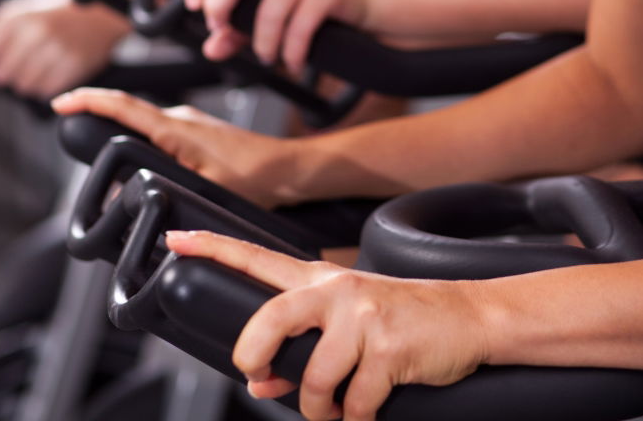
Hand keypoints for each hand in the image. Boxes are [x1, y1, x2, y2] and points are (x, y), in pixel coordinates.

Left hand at [0, 0, 128, 97]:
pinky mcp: (75, 64)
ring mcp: (58, 49)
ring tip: (37, 71)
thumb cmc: (57, 16)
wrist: (101, 13)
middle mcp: (39, 32)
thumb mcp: (24, 12)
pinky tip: (51, 75)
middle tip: (19, 69)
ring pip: (25, 85)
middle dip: (9, 76)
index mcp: (21, 17)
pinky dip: (45, 87)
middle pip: (5, 74)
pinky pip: (47, 90)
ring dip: (27, 83)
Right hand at [51, 87, 297, 206]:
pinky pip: (158, 131)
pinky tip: (140, 163)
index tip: (63, 101)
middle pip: (127, 111)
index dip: (89, 101)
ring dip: (120, 132)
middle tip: (69, 127)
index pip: (124, 106)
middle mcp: (180, 119)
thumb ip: (167, 193)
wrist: (286, 168)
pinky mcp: (196, 132)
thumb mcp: (206, 190)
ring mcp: (188, 123)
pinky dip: (140, 140)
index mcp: (176, 129)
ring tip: (101, 155)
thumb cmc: (255, 177)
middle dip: (95, 115)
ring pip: (143, 122)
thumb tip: (131, 199)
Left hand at [165, 231, 486, 420]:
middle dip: (254, 355)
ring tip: (334, 406)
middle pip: (271, 318)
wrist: (465, 315)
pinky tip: (365, 410)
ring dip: (318, 408)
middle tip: (258, 377)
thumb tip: (262, 383)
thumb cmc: (397, 318)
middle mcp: (337, 290)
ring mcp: (363, 317)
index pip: (257, 258)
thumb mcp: (346, 323)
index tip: (177, 240)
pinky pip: (355, 405)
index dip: (214, 248)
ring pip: (313, 379)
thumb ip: (300, 345)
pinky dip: (356, 420)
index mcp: (319, 280)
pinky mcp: (389, 348)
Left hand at [182, 0, 366, 74]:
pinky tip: (292, 62)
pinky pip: (301, 24)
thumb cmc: (299, 4)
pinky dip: (292, 51)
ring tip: (266, 56)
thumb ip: (232, 31)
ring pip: (271, 6)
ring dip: (263, 42)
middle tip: (221, 29)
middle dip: (220, 4)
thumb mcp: (259, 16)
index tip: (193, 5)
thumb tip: (212, 49)